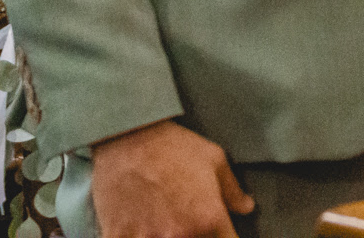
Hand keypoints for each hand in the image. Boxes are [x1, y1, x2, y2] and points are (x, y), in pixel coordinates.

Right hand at [90, 119, 253, 237]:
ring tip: (160, 217)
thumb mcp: (214, 159)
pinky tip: (138, 225)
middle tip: (183, 217)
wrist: (127, 136)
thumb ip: (233, 190)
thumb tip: (246, 208)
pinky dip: (134, 235)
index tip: (219, 231)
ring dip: (162, 235)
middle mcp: (179, 235)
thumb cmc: (173, 145)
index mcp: (208, 219)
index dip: (224, 236)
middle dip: (194, 235)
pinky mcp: (117, 237)